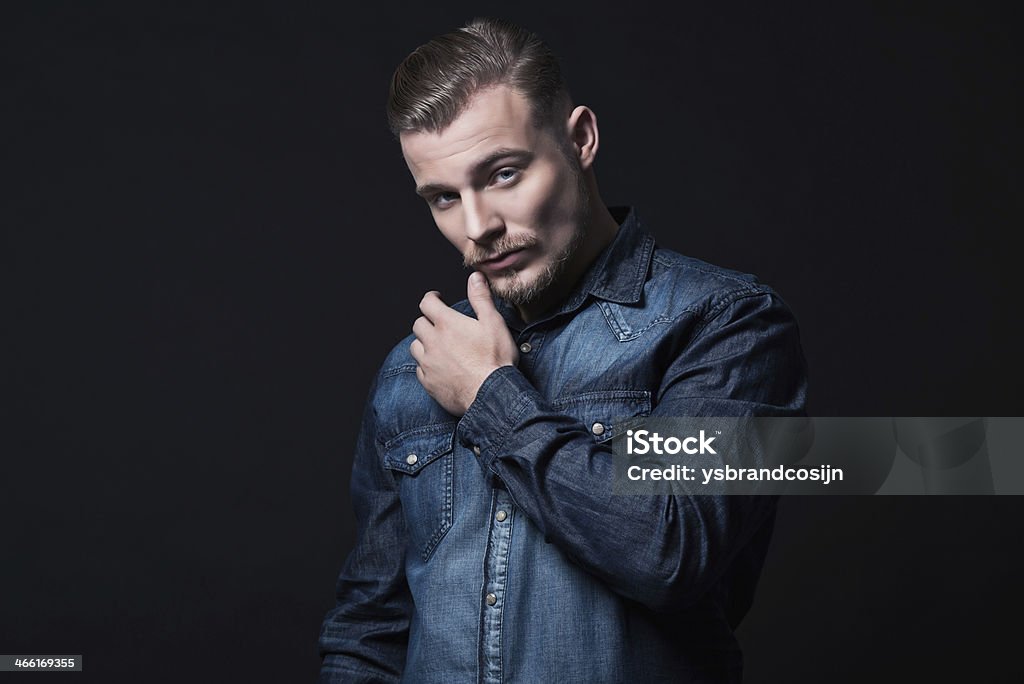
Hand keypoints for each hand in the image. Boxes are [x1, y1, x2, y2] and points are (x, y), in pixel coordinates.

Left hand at [410, 272, 518, 415]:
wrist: (491, 394)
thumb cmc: (495, 359)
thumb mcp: (493, 323)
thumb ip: (481, 298)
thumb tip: (474, 277)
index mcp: (447, 324)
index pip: (427, 303)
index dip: (432, 298)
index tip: (437, 299)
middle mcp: (432, 342)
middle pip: (418, 325)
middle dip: (428, 321)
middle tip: (439, 324)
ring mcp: (428, 363)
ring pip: (415, 347)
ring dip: (424, 343)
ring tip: (437, 345)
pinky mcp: (429, 382)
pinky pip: (420, 370)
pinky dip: (426, 366)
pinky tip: (439, 367)